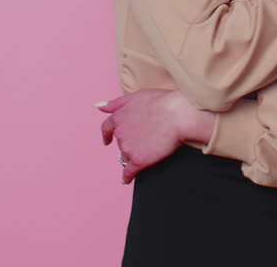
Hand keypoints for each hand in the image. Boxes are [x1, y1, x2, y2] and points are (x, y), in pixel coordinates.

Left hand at [96, 89, 213, 183]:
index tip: (106, 141)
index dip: (106, 135)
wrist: (177, 114)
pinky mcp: (138, 160)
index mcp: (119, 117)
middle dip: (129, 143)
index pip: (107, 128)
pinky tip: (127, 180)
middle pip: (120, 143)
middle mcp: (120, 133)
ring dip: (133, 156)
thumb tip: (98, 106)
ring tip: (147, 152)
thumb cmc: (161, 102)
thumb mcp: (136, 96)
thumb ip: (116, 103)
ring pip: (126, 156)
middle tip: (142, 142)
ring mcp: (128, 148)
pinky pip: (128, 172)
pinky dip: (127, 176)